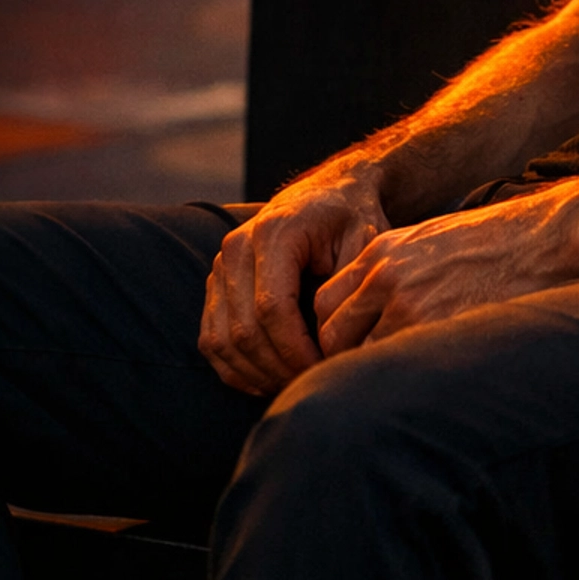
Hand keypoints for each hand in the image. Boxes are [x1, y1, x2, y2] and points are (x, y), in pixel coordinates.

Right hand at [199, 166, 388, 395]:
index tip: (322, 369)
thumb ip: (349, 290)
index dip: (296, 350)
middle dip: (277, 368)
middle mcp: (237, 247)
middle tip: (309, 384)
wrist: (332, 194)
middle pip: (244, 331)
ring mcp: (221, 266)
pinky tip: (268, 378)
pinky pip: (211, 340)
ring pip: (222, 342)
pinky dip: (235, 368)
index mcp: (275, 233)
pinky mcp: (216, 284)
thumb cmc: (354, 220)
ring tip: (291, 385)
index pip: (273, 309)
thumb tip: (331, 345)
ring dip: (255, 374)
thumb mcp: (366, 243)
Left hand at [314, 187, 578, 354]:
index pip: (326, 304)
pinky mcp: (438, 328)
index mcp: (382, 252)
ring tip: (392, 382)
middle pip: (333, 334)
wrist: (543, 236)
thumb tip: (370, 312)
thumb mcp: (429, 240)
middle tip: (361, 375)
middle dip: (342, 358)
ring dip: (373, 372)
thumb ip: (391, 271)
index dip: (333, 331)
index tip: (348, 348)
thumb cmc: (493, 241)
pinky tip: (420, 380)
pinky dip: (402, 379)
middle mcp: (387, 277)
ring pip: (361, 357)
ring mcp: (411, 305)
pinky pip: (399, 366)